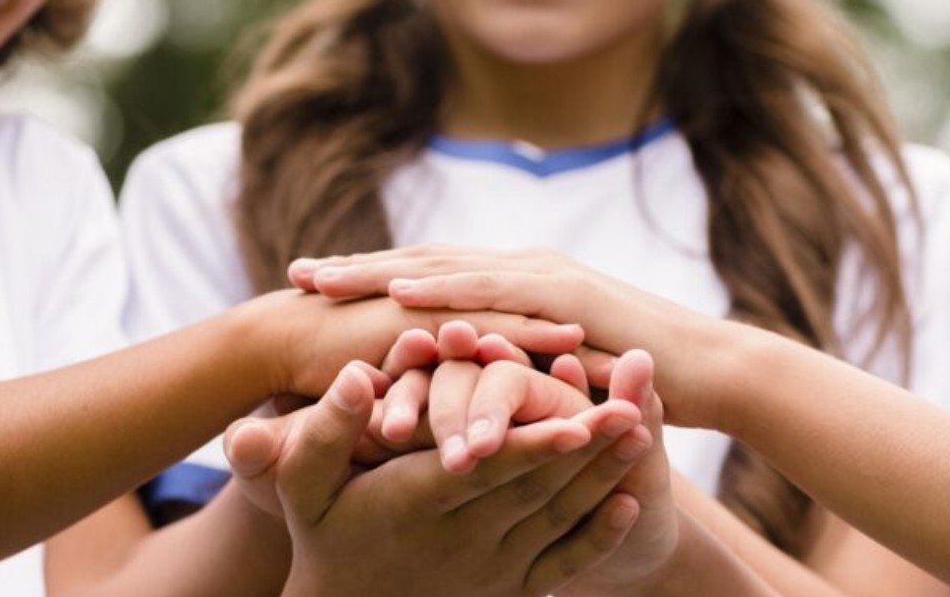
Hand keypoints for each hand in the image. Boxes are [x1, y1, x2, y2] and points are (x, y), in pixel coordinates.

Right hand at [225, 359, 657, 595]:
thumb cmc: (322, 530)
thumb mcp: (304, 483)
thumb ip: (329, 430)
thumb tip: (353, 374)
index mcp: (419, 502)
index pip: (488, 470)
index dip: (535, 444)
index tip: (578, 417)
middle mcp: (463, 540)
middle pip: (537, 491)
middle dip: (588, 451)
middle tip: (635, 409)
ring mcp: (491, 569)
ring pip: (557, 521)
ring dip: (602, 480)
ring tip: (646, 434)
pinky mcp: (509, 588)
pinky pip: (560, 565)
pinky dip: (597, 539)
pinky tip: (628, 506)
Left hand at [288, 246, 726, 426]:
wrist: (708, 371)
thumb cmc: (632, 385)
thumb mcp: (556, 376)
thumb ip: (513, 370)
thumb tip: (470, 388)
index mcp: (515, 287)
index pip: (431, 280)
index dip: (372, 282)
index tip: (316, 290)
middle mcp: (521, 270)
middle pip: (424, 264)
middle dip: (360, 268)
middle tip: (298, 273)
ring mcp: (541, 275)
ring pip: (446, 268)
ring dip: (381, 272)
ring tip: (324, 279)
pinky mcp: (563, 292)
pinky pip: (492, 289)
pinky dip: (444, 287)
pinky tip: (400, 293)